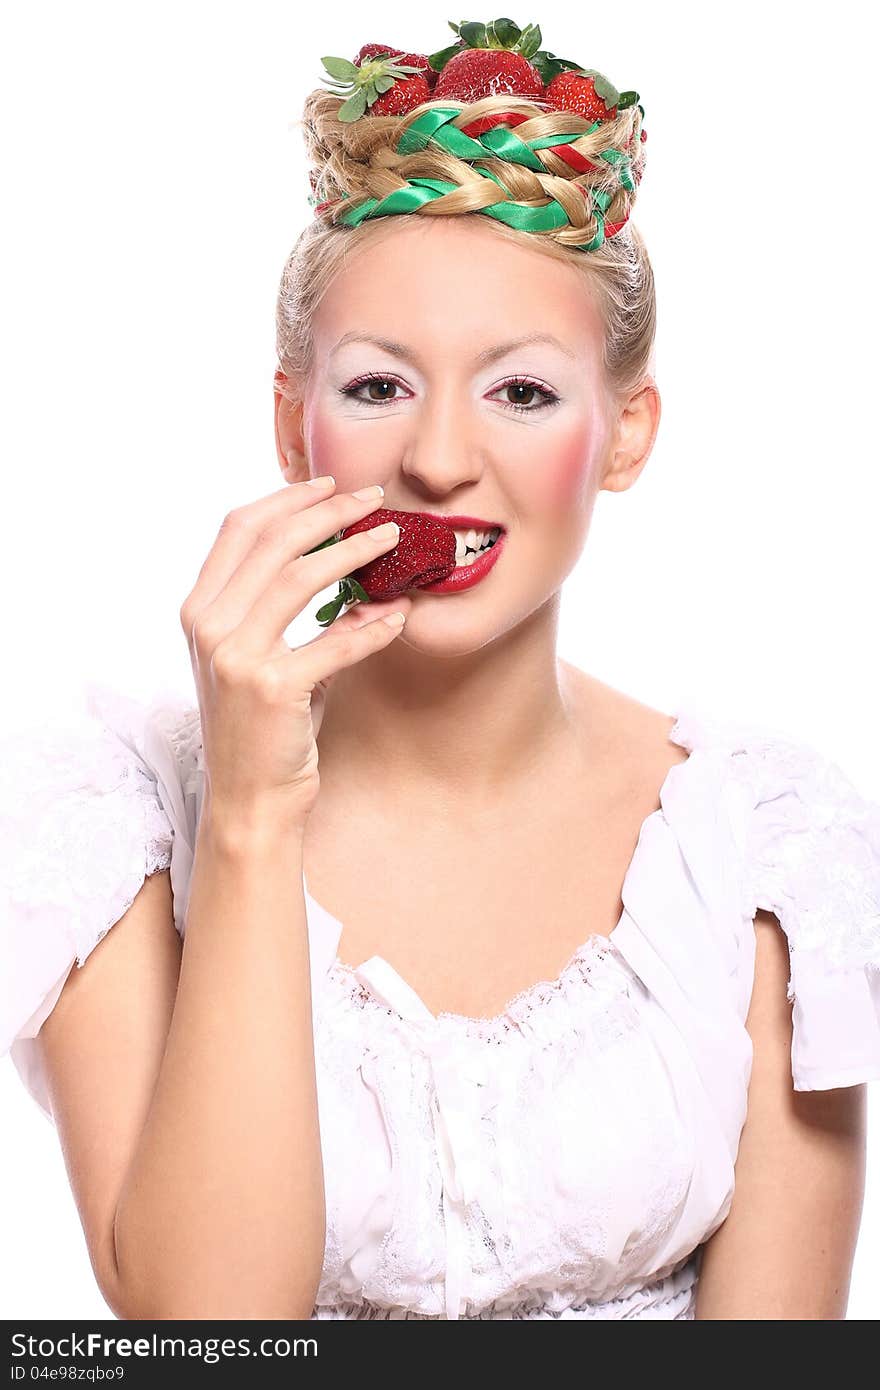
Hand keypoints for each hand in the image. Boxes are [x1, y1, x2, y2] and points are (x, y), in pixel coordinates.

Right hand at [179, 478, 412, 830]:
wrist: (250, 800)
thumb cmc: (264, 728)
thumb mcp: (263, 659)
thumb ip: (289, 614)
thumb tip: (352, 573)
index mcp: (199, 610)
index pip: (239, 529)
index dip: (287, 499)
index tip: (329, 485)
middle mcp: (209, 626)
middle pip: (273, 541)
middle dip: (330, 511)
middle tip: (375, 499)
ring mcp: (235, 656)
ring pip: (301, 576)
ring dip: (356, 550)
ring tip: (394, 537)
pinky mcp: (271, 689)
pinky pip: (335, 641)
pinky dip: (374, 625)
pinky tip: (401, 615)